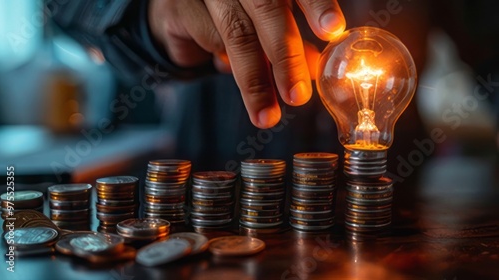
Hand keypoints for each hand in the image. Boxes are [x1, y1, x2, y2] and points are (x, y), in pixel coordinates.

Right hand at [149, 0, 344, 127]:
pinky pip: (209, 39)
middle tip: (298, 96)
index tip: (333, 31)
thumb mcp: (265, 27)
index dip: (316, 5)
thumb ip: (289, 40)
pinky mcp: (181, 6)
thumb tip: (314, 66)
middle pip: (268, 10)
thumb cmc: (230, 16)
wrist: (177, 9)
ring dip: (255, 80)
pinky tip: (225, 66)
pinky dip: (224, 61)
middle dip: (286, 57)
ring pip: (238, 35)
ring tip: (267, 114)